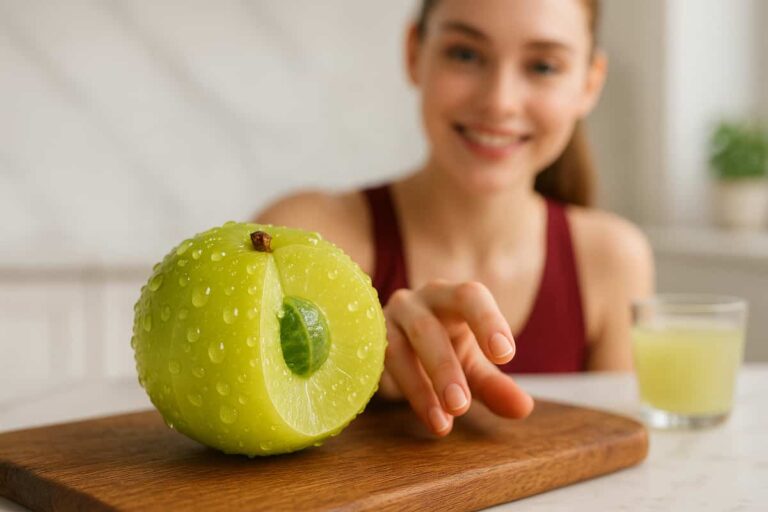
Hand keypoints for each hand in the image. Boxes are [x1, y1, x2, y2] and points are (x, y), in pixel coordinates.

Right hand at [376, 280, 533, 435]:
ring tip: (442, 423)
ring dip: (419, 387)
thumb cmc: (444, 351)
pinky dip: (396, 390)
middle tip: (461, 407)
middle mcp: (416, 302)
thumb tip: (523, 408)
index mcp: (450, 297)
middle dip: (444, 368)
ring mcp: (385, 321)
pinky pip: (375, 364)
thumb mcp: (473, 369)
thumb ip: (496, 385)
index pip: (470, 297)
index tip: (505, 356)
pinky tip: (415, 412)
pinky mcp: (363, 344)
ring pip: (397, 349)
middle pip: (428, 327)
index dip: (487, 322)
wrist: (396, 351)